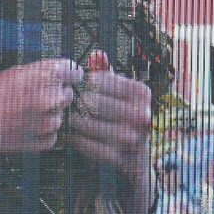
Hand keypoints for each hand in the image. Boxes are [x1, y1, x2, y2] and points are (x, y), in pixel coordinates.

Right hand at [0, 59, 84, 152]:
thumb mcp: (19, 73)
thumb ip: (46, 73)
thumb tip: (71, 74)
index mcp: (47, 76)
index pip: (74, 72)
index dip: (70, 76)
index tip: (66, 80)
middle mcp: (51, 98)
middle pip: (68, 96)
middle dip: (55, 96)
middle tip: (34, 99)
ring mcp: (48, 122)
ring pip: (59, 118)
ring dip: (47, 116)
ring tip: (24, 114)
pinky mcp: (43, 142)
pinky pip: (51, 136)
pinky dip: (40, 133)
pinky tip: (23, 127)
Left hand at [67, 66, 153, 213]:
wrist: (137, 155)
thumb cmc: (122, 114)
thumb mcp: (118, 93)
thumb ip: (107, 74)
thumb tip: (97, 54)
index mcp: (141, 92)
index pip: (102, 80)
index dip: (85, 84)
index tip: (79, 87)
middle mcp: (143, 114)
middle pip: (96, 103)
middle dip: (80, 105)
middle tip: (70, 106)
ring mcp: (136, 139)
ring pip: (96, 127)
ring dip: (79, 124)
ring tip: (70, 120)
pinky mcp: (127, 159)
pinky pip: (98, 150)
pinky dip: (82, 143)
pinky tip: (72, 138)